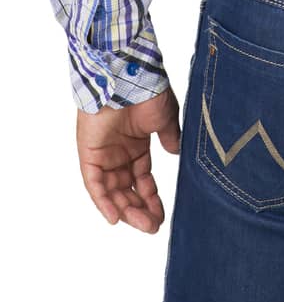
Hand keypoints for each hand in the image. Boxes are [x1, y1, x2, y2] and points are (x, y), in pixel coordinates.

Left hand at [76, 84, 180, 231]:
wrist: (129, 75)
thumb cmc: (148, 91)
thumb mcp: (166, 118)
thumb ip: (170, 137)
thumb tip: (176, 153)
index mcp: (136, 144)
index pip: (142, 179)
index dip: (151, 198)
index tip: (162, 215)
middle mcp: (119, 152)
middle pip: (127, 190)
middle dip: (140, 209)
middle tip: (153, 226)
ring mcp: (103, 154)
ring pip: (112, 191)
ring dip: (126, 210)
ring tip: (144, 224)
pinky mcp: (89, 154)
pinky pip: (94, 184)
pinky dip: (103, 202)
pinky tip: (116, 218)